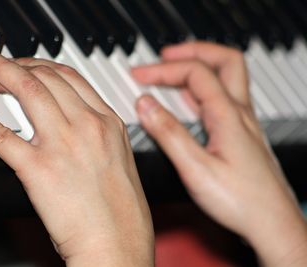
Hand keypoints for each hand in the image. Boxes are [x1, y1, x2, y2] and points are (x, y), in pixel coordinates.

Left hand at [0, 44, 153, 266]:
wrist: (117, 244)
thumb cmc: (122, 211)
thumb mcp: (118, 159)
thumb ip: (97, 134)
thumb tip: (72, 120)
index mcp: (109, 124)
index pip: (71, 78)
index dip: (43, 65)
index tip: (29, 65)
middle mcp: (88, 126)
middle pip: (47, 77)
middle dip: (18, 63)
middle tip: (0, 63)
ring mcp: (63, 145)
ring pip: (28, 92)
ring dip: (0, 73)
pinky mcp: (39, 169)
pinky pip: (4, 135)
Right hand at [132, 41, 306, 266]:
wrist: (272, 224)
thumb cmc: (241, 202)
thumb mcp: (196, 169)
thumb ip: (169, 134)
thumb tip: (145, 105)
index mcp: (228, 115)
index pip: (195, 72)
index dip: (164, 69)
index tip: (138, 75)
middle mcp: (240, 113)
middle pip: (224, 60)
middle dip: (192, 51)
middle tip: (165, 55)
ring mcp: (243, 123)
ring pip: (226, 77)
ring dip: (198, 66)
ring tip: (172, 70)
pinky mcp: (241, 135)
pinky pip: (223, 98)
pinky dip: (202, 89)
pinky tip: (188, 101)